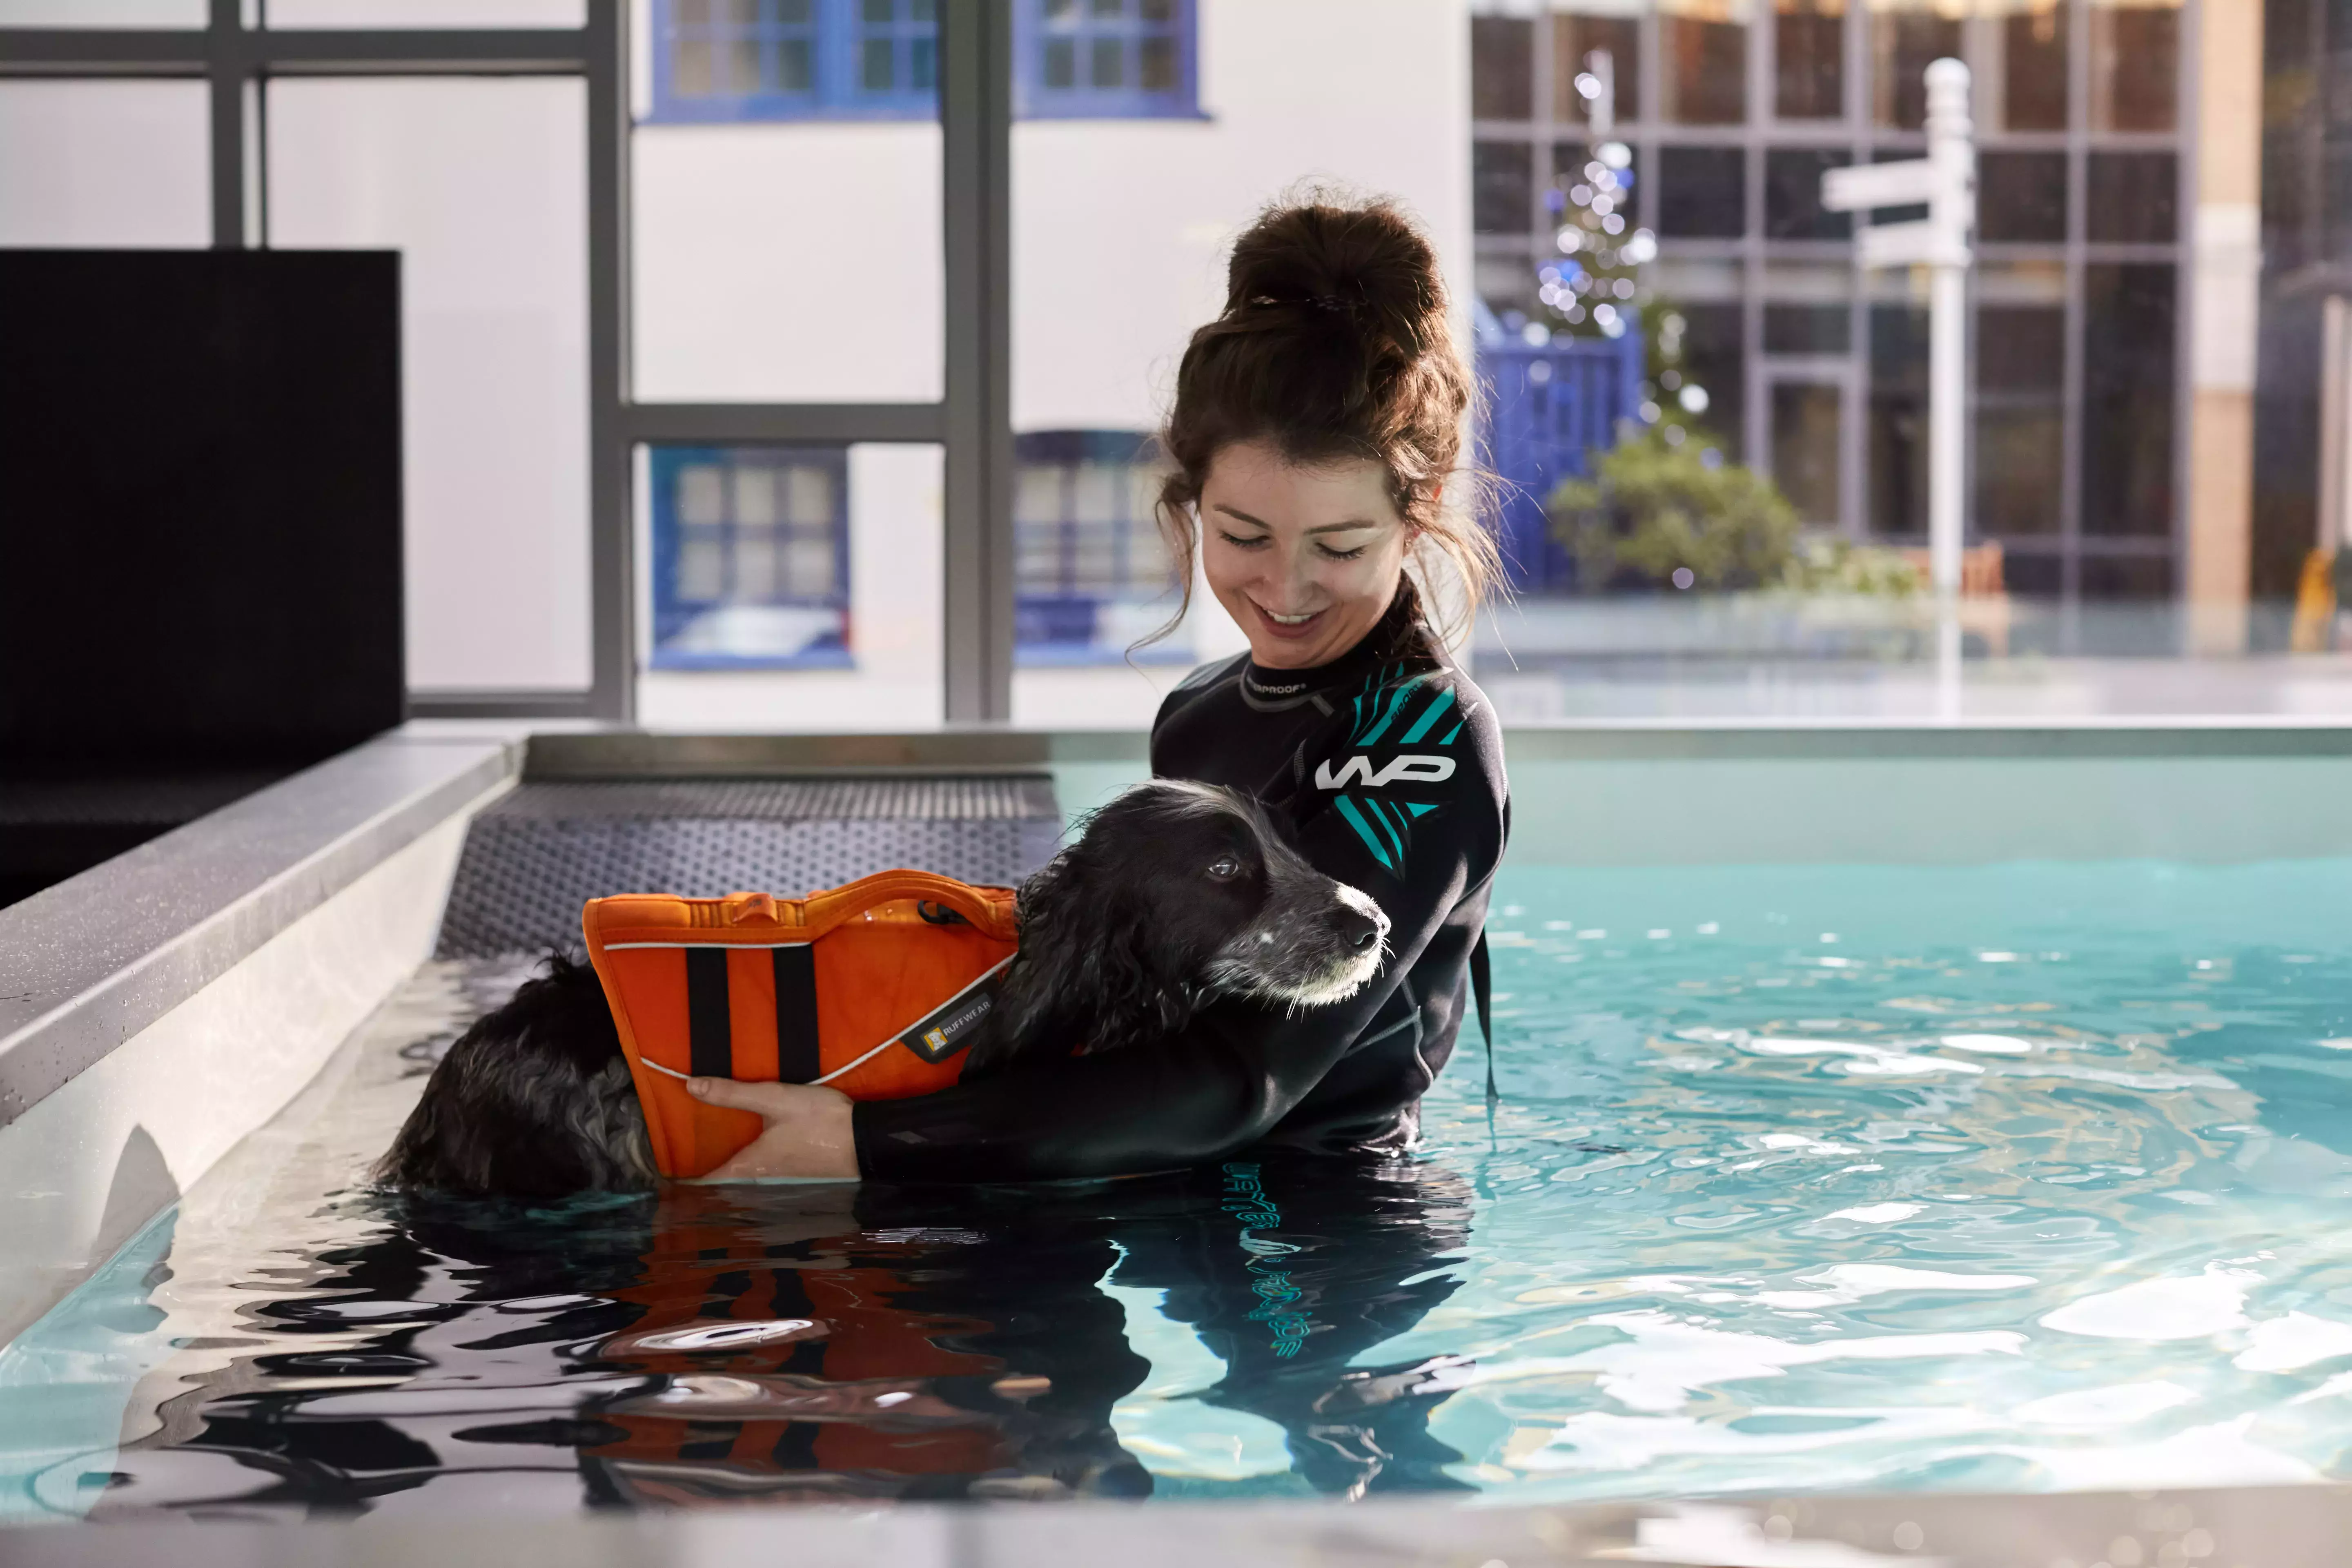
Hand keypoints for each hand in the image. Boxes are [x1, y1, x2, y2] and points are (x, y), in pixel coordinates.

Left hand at [685, 1078, 860, 1179]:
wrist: (868, 1141)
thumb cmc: (819, 1121)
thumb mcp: (775, 1099)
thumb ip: (733, 1093)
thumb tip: (690, 1086)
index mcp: (748, 1166)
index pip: (704, 1184)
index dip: (681, 1183)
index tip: (661, 1176)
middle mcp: (759, 1180)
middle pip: (722, 1185)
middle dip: (702, 1175)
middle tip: (682, 1159)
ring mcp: (779, 1181)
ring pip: (742, 1181)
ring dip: (726, 1170)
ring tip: (710, 1152)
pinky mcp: (796, 1176)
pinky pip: (761, 1175)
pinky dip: (747, 1165)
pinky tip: (750, 1147)